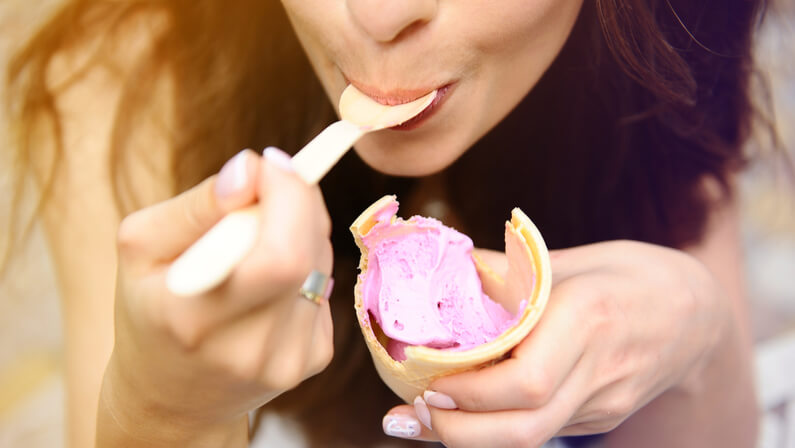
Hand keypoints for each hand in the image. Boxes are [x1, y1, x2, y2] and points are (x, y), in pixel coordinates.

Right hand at [98, 148, 334, 444]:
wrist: (173, 397)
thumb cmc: (151, 310)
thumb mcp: (141, 249)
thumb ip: (196, 205)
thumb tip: (252, 170)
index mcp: (194, 321)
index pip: (278, 255)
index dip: (287, 196)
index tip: (268, 164)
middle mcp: (250, 350)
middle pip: (308, 256)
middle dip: (298, 201)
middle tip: (271, 184)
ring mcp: (288, 360)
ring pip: (321, 264)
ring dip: (302, 229)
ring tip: (262, 233)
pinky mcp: (312, 360)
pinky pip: (323, 287)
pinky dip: (304, 263)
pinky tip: (271, 276)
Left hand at [382, 241, 726, 446]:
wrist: (697, 313)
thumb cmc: (630, 274)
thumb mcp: (571, 258)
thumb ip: (508, 270)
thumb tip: (443, 269)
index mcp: (588, 319)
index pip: (526, 381)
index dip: (469, 392)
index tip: (425, 378)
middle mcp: (598, 370)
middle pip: (525, 429)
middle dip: (458, 431)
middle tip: (411, 413)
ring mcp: (604, 401)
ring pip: (532, 438)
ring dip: (470, 437)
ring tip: (423, 417)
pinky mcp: (602, 415)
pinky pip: (544, 430)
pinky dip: (496, 427)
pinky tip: (465, 411)